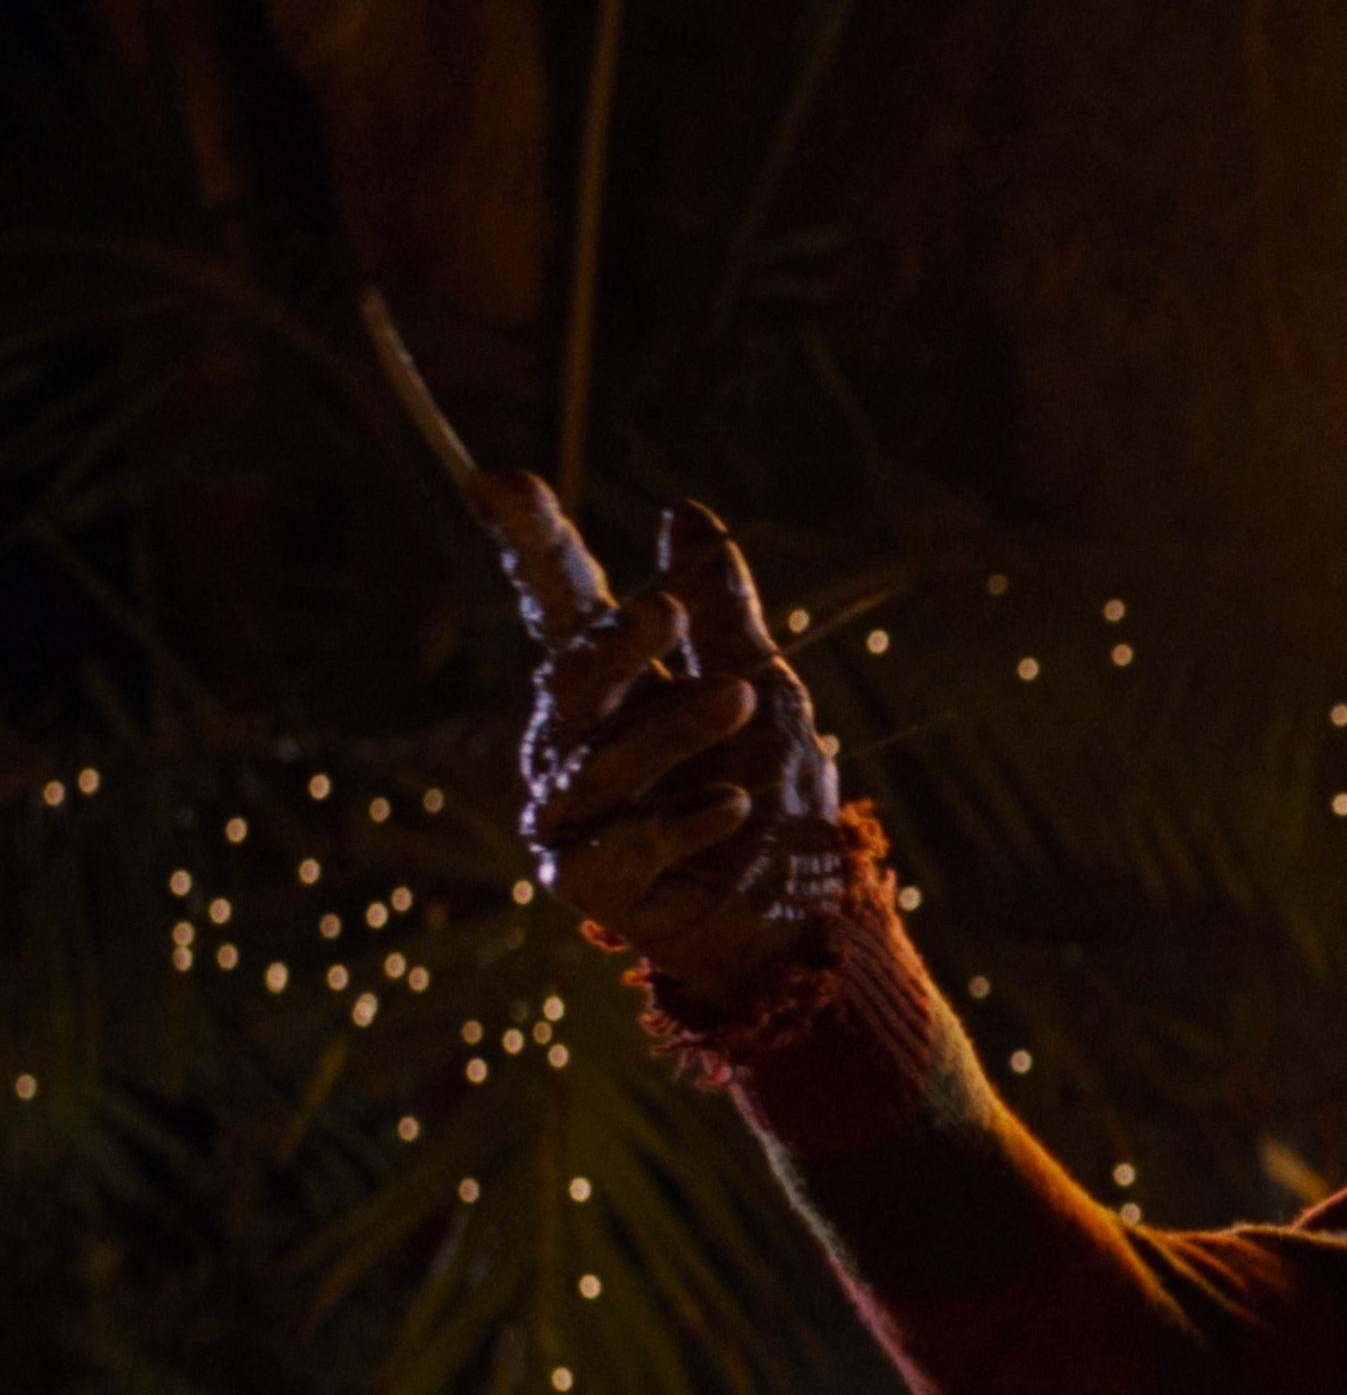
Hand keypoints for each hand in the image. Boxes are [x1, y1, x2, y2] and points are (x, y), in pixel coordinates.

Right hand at [482, 472, 848, 1009]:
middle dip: (612, 644)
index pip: (561, 605)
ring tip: (743, 703)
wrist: (799, 915)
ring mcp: (569, 817)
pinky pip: (623, 842)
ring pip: (597, 760)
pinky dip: (683, 820)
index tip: (498, 479)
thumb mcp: (765, 687)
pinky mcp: (586, 886)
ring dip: (673, 729)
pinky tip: (733, 806)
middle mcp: (571, 746)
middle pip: (565, 680)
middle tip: (666, 609)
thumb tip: (685, 512)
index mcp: (609, 688)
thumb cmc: (773, 796)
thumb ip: (719, 611)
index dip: (530, 545)